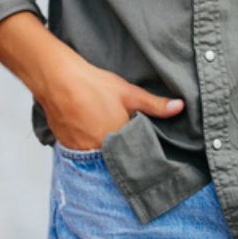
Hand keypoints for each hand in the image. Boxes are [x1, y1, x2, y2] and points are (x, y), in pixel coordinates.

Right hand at [39, 57, 184, 150]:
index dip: (138, 153)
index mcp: (118, 140)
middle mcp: (99, 150)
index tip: (143, 153)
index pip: (133, 157)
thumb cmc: (93, 85)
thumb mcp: (128, 93)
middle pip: (114, 159)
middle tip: (123, 143)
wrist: (57, 79)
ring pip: (97, 157)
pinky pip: (81, 153)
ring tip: (104, 137)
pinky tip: (88, 132)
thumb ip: (155, 105)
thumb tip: (180, 107)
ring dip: (102, 151)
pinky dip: (86, 147)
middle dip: (120, 154)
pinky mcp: (66, 146)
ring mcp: (80, 150)